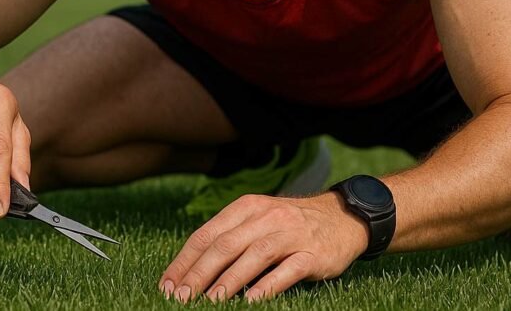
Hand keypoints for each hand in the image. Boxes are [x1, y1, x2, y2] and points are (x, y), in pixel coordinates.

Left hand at [159, 192, 369, 302]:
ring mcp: (290, 234)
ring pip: (252, 256)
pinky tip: (251, 301)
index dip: (185, 261)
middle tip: (181, 298)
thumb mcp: (259, 219)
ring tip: (209, 301)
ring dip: (227, 281)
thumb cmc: (292, 224)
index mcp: (247, 207)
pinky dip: (267, 286)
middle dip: (198, 274)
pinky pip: (286, 271)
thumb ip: (230, 236)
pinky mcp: (312, 253)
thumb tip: (192, 268)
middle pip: (224, 246)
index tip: (167, 285)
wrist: (343, 217)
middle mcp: (266, 217)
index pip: (207, 235)